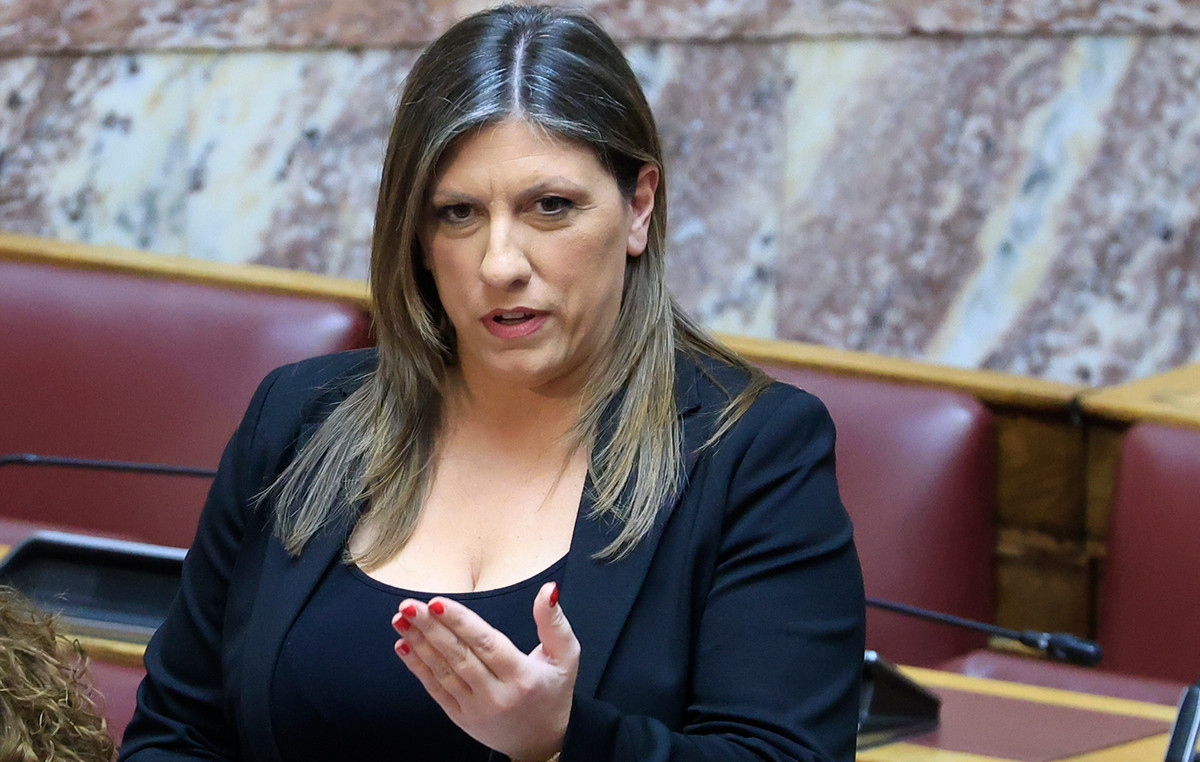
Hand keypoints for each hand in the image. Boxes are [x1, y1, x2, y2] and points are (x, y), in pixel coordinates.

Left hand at [392, 582, 578, 760]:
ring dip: (419, 644)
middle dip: (431, 628)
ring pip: (443, 672)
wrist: (543, 741)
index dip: (461, 623)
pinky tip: (404, 647)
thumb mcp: (566, 656)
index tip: (438, 603)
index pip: (487, 644)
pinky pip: (435, 690)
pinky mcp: (460, 717)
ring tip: (401, 620)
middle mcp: (497, 694)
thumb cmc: (553, 692)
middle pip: (459, 656)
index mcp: (522, 676)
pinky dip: (418, 668)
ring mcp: (475, 708)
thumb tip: (548, 590)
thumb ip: (554, 622)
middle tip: (409, 606)